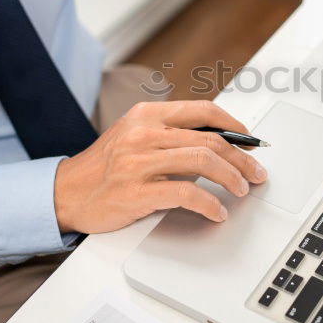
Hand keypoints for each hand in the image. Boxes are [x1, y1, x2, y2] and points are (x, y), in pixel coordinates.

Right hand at [53, 100, 266, 233]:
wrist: (65, 193)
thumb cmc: (104, 168)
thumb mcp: (133, 136)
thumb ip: (170, 135)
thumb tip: (218, 142)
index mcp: (147, 115)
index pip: (202, 111)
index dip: (234, 125)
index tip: (250, 140)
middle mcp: (144, 133)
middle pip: (210, 138)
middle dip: (242, 157)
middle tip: (256, 172)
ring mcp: (139, 162)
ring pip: (203, 161)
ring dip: (232, 177)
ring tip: (242, 189)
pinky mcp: (137, 191)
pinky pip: (186, 193)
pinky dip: (209, 204)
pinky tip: (217, 211)